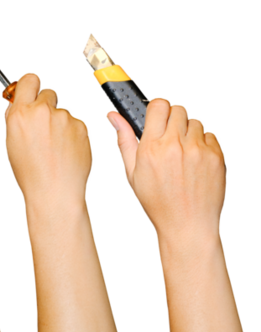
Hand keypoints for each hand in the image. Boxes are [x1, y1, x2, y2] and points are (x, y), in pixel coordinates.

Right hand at [3, 73, 92, 205]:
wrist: (54, 192)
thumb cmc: (31, 174)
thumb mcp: (11, 143)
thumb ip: (14, 118)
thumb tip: (16, 103)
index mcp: (20, 115)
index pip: (28, 80)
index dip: (30, 85)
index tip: (31, 90)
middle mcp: (42, 112)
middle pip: (48, 91)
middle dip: (46, 104)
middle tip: (44, 123)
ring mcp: (64, 118)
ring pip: (63, 110)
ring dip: (59, 121)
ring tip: (54, 146)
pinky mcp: (81, 126)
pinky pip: (76, 123)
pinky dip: (72, 133)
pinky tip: (66, 150)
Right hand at [106, 97, 226, 235]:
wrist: (188, 225)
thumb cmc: (158, 203)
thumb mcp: (132, 173)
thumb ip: (124, 141)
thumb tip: (113, 116)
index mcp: (152, 148)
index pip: (158, 105)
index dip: (157, 108)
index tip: (156, 116)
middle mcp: (176, 145)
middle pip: (179, 108)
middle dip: (173, 117)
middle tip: (169, 135)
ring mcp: (199, 150)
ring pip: (196, 121)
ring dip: (189, 131)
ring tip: (183, 151)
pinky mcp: (217, 156)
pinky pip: (211, 136)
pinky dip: (204, 143)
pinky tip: (195, 161)